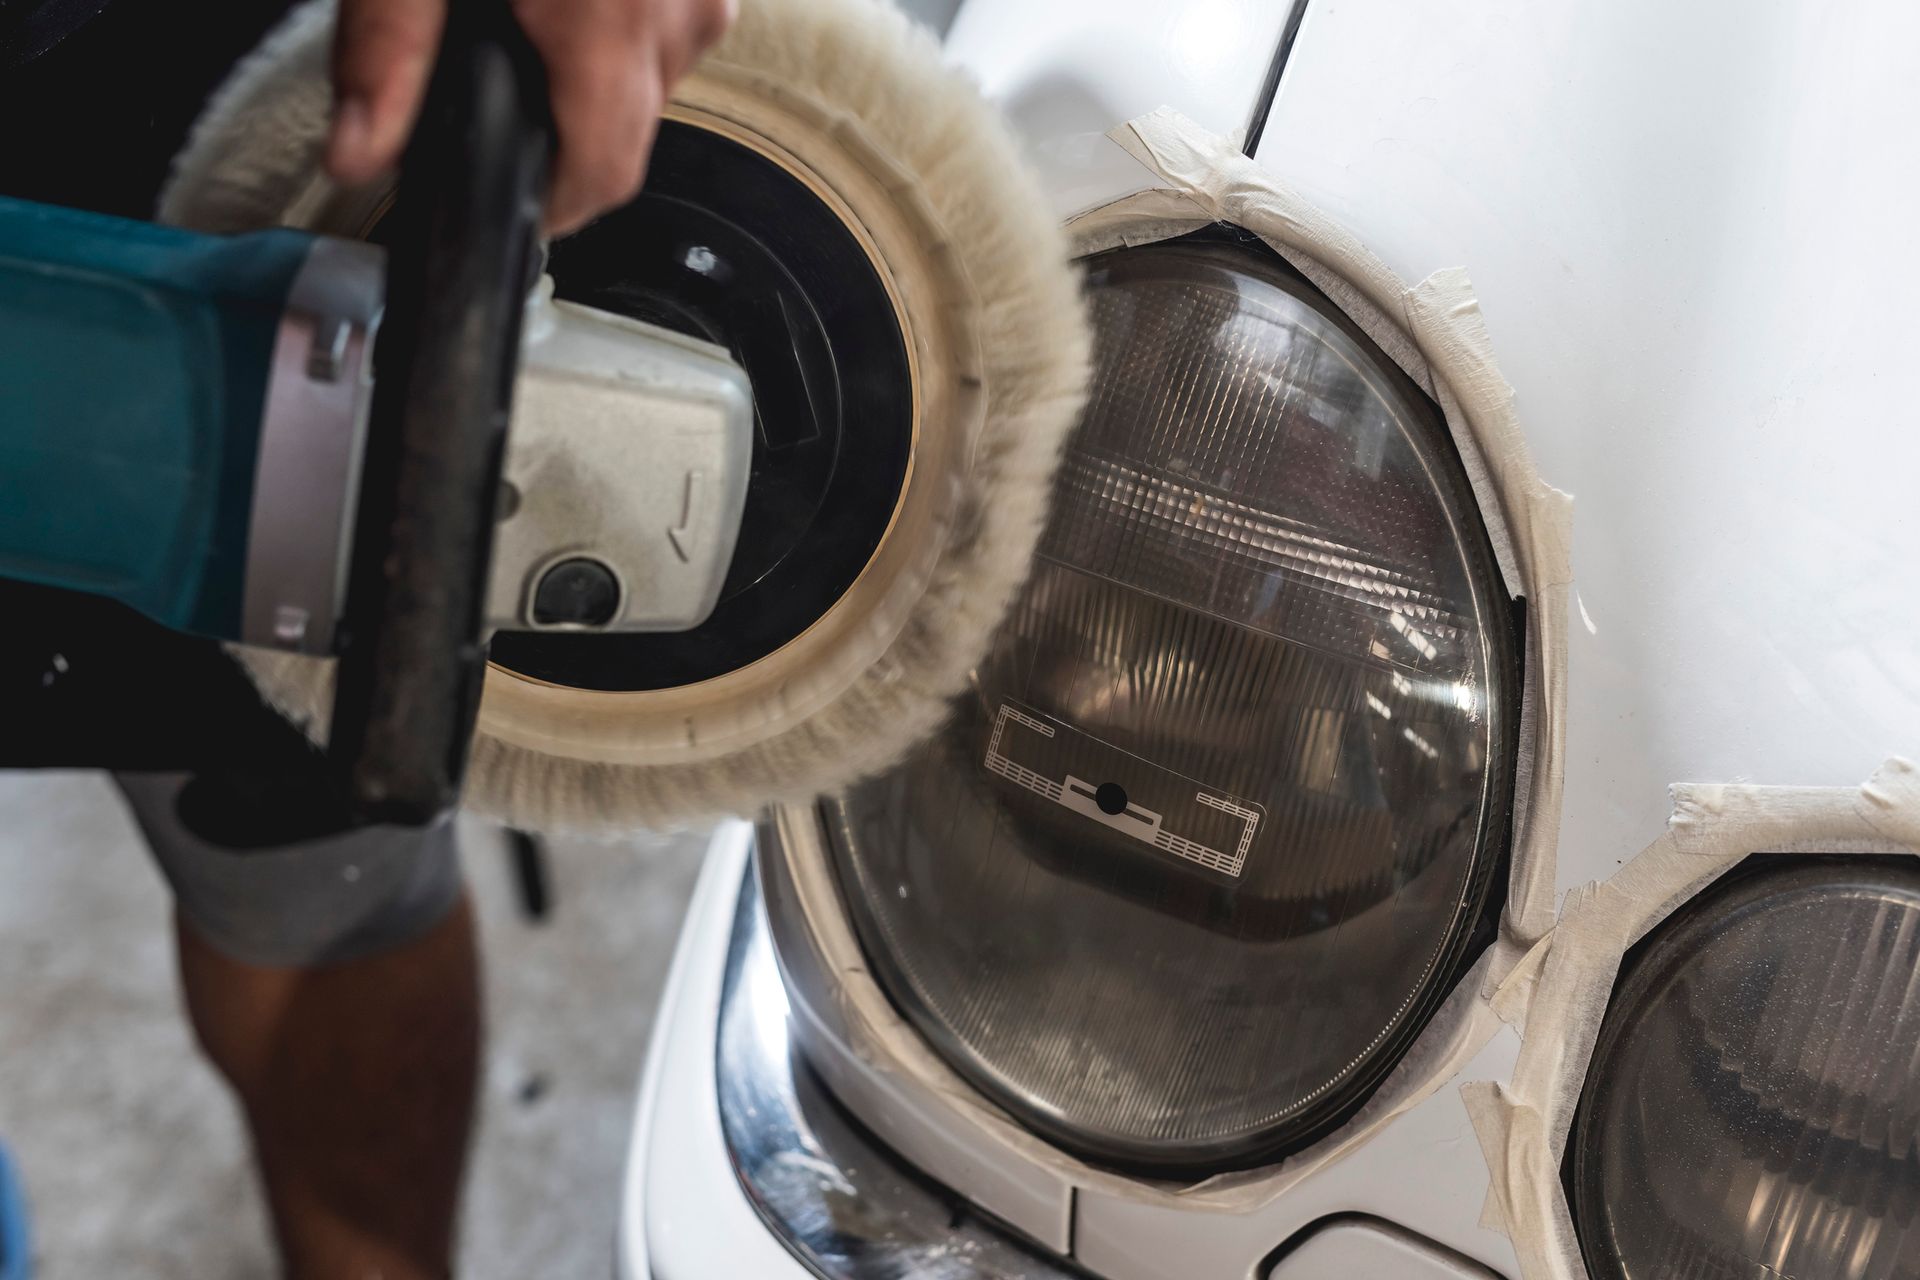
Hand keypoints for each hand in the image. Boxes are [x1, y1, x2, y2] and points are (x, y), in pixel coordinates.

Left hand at [326, 0, 734, 234]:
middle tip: (499, 91)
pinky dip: (626, 20)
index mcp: (607, 18)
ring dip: (598, 70)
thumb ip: (383, 53)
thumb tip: (356, 156)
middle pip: (628, 132)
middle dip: (566, 132)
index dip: (554, 210)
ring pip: (656, 77)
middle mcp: (676, 6)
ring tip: (533, 18)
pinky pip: (675, 20)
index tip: (519, 208)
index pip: (602, 175)